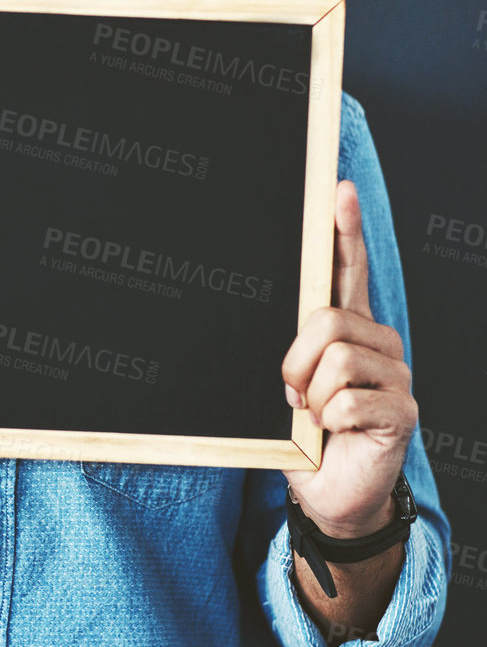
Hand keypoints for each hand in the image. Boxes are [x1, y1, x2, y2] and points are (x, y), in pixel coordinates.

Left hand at [280, 180, 416, 537]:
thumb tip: (280, 312)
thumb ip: (292, 346)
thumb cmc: (304, 432)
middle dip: (295, 358)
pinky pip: (348, 399)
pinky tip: (333, 431)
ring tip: (313, 414)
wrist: (328, 492)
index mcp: (348, 328)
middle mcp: (379, 343)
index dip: (344, 230)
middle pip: (327, 319)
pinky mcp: (403, 411)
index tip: (338, 190)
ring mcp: (396, 375)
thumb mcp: (290, 381)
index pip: (348, 270)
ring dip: (308, 393)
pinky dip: (327, 419)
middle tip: (290, 391)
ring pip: (336, 358)